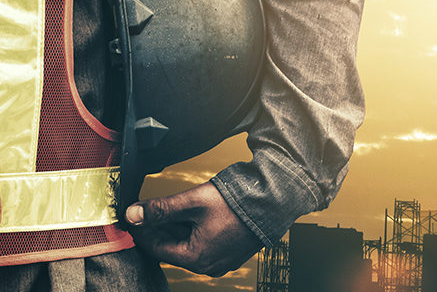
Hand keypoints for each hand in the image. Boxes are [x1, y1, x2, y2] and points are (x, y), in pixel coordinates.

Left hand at [125, 181, 261, 276]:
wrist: (275, 199)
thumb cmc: (238, 202)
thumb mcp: (193, 202)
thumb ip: (161, 209)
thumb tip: (132, 215)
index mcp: (197, 258)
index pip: (157, 247)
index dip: (142, 230)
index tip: (133, 215)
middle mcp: (210, 265)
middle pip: (173, 246)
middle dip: (161, 227)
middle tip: (150, 208)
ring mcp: (223, 259)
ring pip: (190, 244)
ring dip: (178, 227)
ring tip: (172, 206)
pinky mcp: (233, 250)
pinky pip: (206, 243)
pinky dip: (195, 229)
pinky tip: (193, 212)